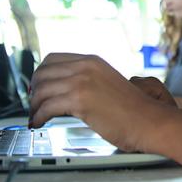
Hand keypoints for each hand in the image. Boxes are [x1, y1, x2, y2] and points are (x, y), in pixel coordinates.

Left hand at [28, 53, 167, 151]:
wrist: (148, 121)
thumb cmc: (133, 109)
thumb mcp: (108, 82)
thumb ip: (89, 80)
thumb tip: (66, 89)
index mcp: (92, 61)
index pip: (53, 59)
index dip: (41, 73)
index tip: (37, 86)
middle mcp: (85, 67)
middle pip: (43, 72)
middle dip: (34, 89)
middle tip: (33, 103)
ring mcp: (82, 82)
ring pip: (41, 90)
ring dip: (34, 105)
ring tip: (35, 116)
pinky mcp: (79, 100)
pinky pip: (46, 107)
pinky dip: (38, 116)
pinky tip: (38, 123)